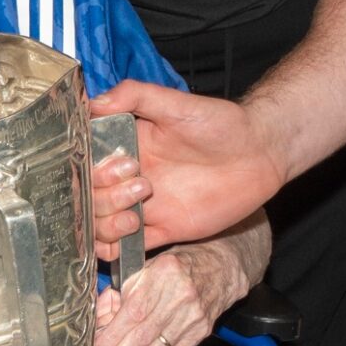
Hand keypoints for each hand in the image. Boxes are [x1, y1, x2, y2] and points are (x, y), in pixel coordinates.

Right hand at [89, 81, 285, 255]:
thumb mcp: (176, 102)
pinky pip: (128, 248)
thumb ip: (136, 96)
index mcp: (124, 147)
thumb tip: (94, 101)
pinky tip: (128, 237)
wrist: (258, 152)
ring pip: (102, 225)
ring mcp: (144, 206)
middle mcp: (128, 178)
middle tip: (142, 183)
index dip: (92, 169)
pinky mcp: (164, 229)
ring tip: (136, 216)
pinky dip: (116, 250)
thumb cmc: (220, 123)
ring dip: (108, 224)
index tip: (119, 163)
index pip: (86, 163)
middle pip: (90, 198)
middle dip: (104, 196)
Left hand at [94, 246, 240, 345]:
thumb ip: (123, 291)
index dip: (113, 337)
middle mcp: (179, 298)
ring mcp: (192, 318)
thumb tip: (101, 323)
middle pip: (143, 338)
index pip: (134, 313)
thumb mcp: (147, 266)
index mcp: (163, 274)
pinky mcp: (200, 334)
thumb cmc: (177, 266)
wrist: (220, 268)